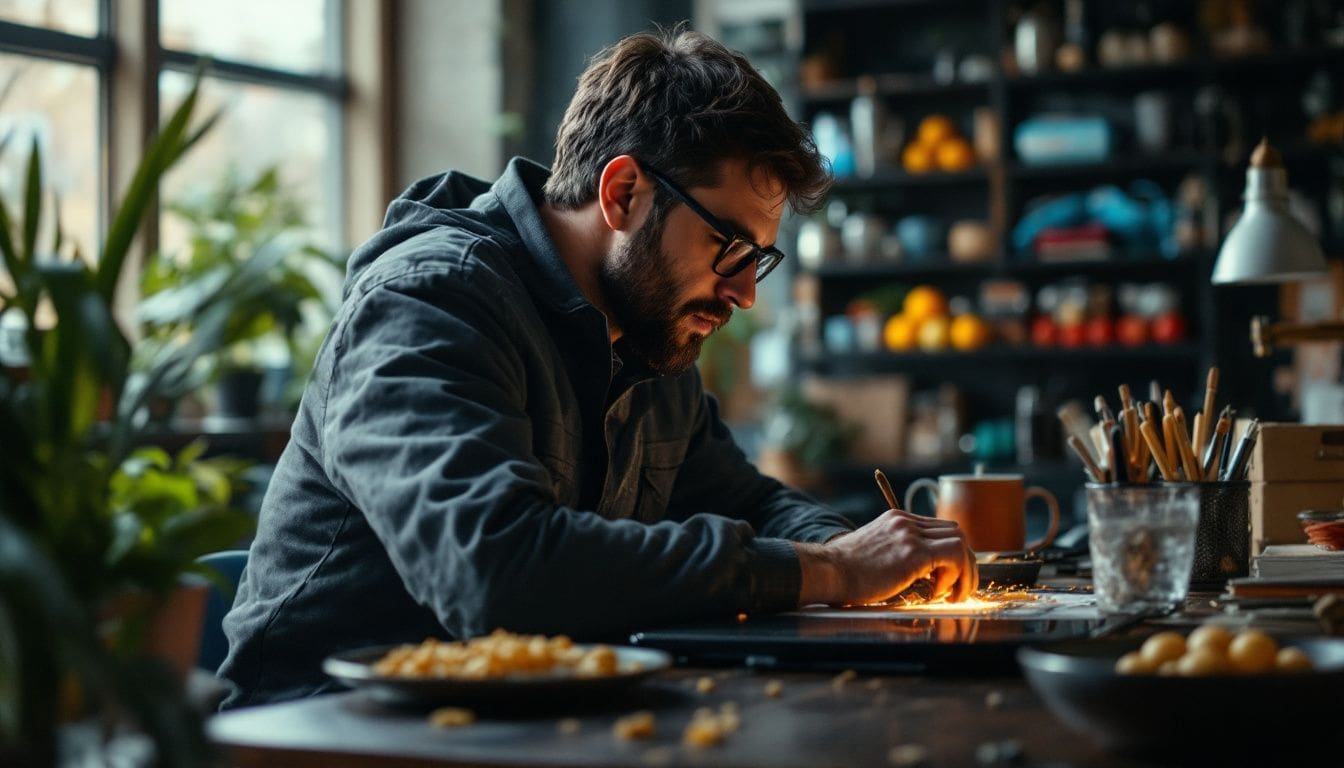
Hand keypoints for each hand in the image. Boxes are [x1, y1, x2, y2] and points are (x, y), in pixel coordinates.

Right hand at [796, 509, 977, 605]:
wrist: (827, 571)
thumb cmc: (843, 571)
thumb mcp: (873, 552)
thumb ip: (895, 554)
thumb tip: (918, 573)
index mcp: (897, 520)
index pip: (940, 529)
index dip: (950, 555)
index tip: (947, 578)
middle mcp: (906, 522)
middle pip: (956, 533)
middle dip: (965, 563)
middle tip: (957, 589)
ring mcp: (910, 535)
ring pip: (960, 543)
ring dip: (964, 572)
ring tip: (952, 594)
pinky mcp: (913, 553)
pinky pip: (954, 557)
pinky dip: (954, 577)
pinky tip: (936, 592)